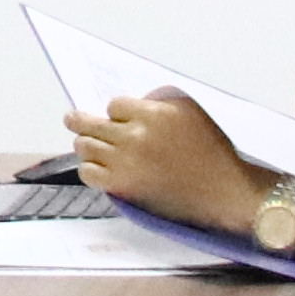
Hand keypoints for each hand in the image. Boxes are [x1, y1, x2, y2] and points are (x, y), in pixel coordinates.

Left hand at [67, 93, 259, 234]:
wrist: (223, 191)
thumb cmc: (212, 151)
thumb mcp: (190, 113)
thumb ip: (158, 104)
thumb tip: (133, 103)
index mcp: (152, 115)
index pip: (113, 105)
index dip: (115, 112)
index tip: (117, 117)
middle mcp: (134, 136)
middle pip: (90, 124)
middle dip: (79, 121)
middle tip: (71, 119)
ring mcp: (125, 162)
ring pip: (85, 147)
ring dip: (85, 145)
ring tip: (85, 145)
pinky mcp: (123, 186)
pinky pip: (88, 173)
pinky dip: (89, 170)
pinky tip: (95, 169)